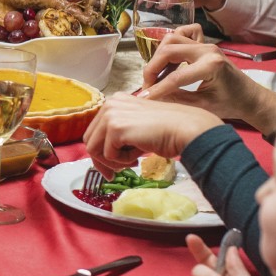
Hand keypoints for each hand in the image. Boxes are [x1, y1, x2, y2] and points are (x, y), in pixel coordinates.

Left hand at [82, 93, 223, 172]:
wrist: (185, 129)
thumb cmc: (168, 130)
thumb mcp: (138, 128)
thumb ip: (120, 135)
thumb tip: (102, 155)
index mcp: (116, 101)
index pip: (95, 131)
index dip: (100, 152)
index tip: (110, 168)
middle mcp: (110, 103)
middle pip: (90, 140)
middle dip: (101, 161)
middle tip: (114, 174)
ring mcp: (111, 114)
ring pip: (94, 149)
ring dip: (112, 162)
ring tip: (131, 162)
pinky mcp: (115, 128)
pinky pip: (107, 155)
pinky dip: (122, 162)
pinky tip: (138, 156)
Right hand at [139, 25, 275, 132]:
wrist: (249, 97)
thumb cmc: (230, 104)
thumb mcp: (202, 106)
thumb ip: (176, 100)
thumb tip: (151, 98)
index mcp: (211, 66)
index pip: (175, 77)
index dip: (156, 89)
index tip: (144, 99)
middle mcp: (207, 50)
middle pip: (168, 50)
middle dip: (152, 68)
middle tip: (148, 85)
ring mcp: (206, 43)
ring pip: (172, 38)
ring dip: (159, 55)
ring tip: (157, 74)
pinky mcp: (204, 43)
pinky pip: (183, 33)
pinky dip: (172, 42)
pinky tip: (171, 59)